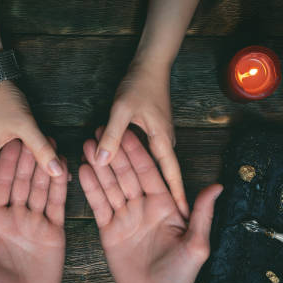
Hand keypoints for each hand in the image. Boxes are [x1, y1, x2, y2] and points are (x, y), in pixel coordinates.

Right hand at [0, 81, 62, 237]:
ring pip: (13, 180)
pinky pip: (23, 167)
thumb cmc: (2, 99)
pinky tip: (50, 180)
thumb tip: (58, 172)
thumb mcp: (24, 125)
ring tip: (31, 216)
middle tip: (6, 234)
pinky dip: (36, 173)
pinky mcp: (9, 147)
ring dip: (24, 192)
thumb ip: (41, 149)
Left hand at [0, 139, 67, 282]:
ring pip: (41, 189)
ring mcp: (35, 223)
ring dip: (46, 167)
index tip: (10, 141)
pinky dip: (62, 187)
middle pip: (22, 182)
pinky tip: (66, 169)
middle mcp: (14, 218)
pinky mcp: (54, 232)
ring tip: (54, 143)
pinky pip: (58, 205)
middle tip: (35, 132)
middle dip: (28, 158)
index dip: (5, 164)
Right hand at [79, 129, 221, 282]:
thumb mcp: (196, 245)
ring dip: (100, 165)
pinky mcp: (110, 230)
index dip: (138, 152)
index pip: (149, 172)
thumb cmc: (182, 276)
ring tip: (89, 145)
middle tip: (102, 129)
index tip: (127, 131)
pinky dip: (91, 188)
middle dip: (115, 152)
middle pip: (127, 174)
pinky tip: (82, 170)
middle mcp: (144, 206)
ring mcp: (126, 217)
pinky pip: (99, 205)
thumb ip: (202, 214)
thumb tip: (218, 186)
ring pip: (110, 186)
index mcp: (165, 205)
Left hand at [96, 60, 188, 217]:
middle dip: (159, 195)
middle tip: (153, 218)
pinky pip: (141, 155)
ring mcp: (159, 138)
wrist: (150, 64)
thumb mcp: (122, 109)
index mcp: (162, 140)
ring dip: (141, 180)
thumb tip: (101, 160)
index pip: (171, 175)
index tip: (181, 217)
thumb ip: (112, 135)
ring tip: (136, 201)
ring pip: (149, 165)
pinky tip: (120, 173)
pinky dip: (131, 164)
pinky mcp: (151, 133)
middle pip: (161, 174)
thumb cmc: (139, 84)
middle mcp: (164, 142)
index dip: (176, 196)